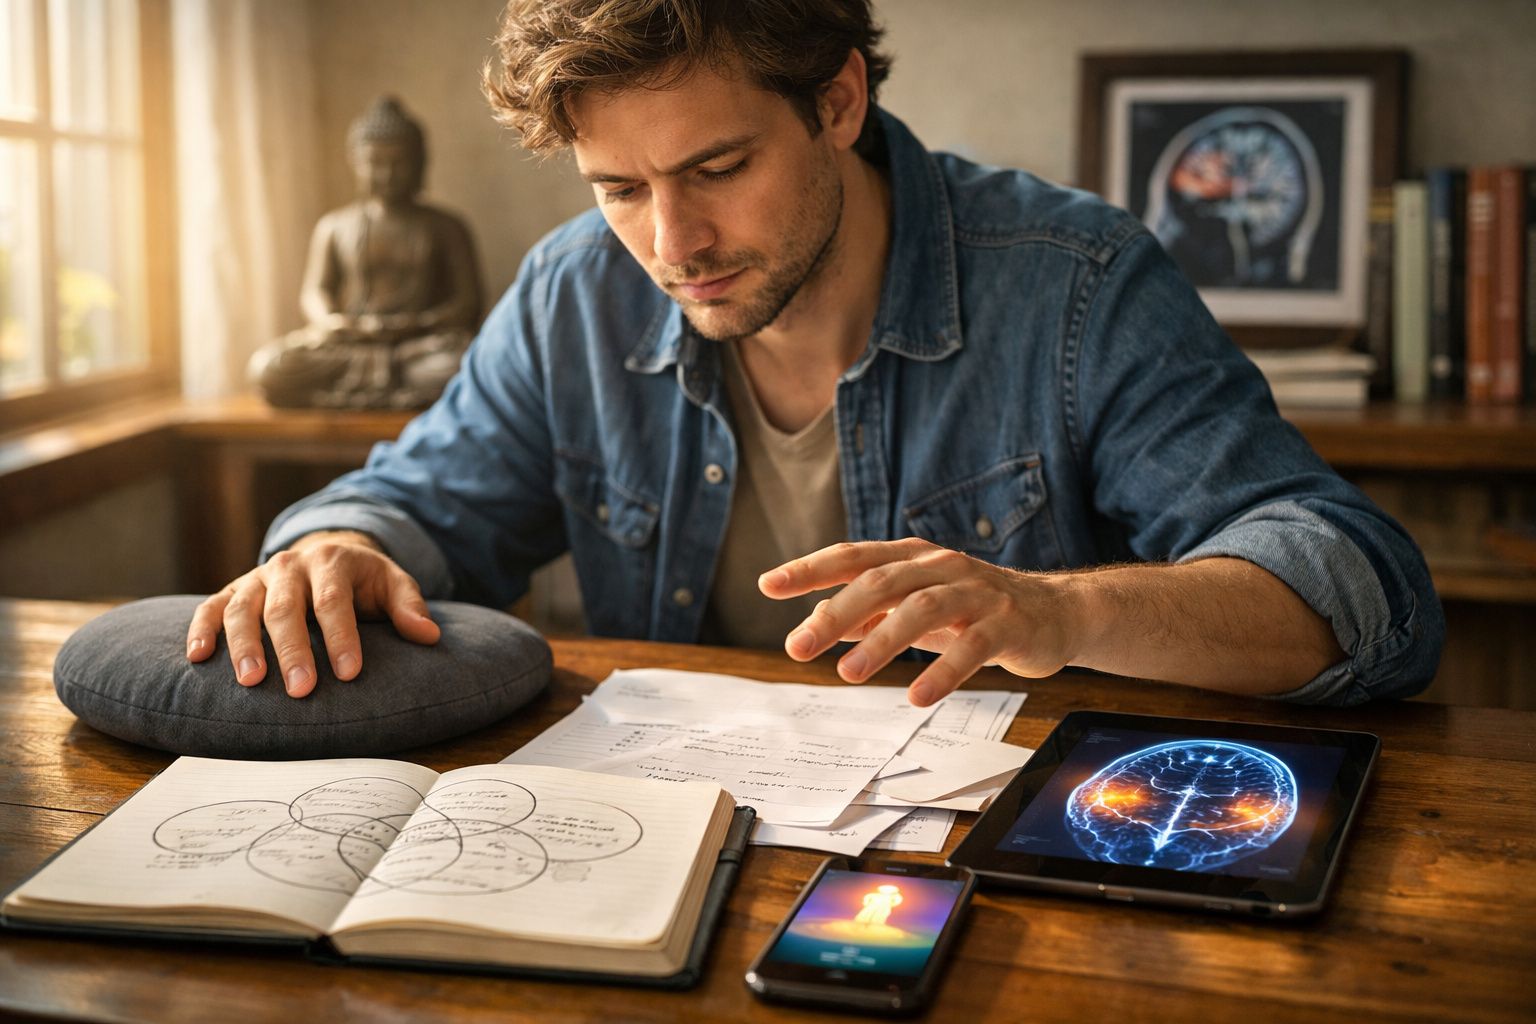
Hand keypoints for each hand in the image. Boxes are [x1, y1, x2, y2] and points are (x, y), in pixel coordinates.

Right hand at [185, 532, 440, 697]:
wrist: (326, 552)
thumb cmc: (363, 580)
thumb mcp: (392, 582)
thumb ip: (408, 606)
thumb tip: (429, 635)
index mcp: (331, 563)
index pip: (334, 602)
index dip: (342, 637)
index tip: (350, 673)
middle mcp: (289, 567)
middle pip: (286, 608)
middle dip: (293, 650)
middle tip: (301, 689)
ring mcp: (257, 578)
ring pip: (244, 608)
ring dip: (243, 645)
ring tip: (251, 681)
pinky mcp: (234, 590)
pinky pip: (211, 606)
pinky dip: (201, 629)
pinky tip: (197, 657)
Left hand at [758, 539, 1083, 706]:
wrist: (1056, 613)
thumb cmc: (975, 608)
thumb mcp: (916, 608)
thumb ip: (870, 616)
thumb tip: (815, 627)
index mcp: (913, 557)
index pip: (853, 557)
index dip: (810, 569)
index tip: (768, 585)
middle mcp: (941, 566)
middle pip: (881, 581)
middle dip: (835, 613)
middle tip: (798, 646)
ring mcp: (977, 592)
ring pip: (922, 609)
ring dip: (881, 641)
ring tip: (848, 674)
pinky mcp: (1007, 624)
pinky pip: (972, 646)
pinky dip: (943, 671)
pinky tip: (917, 697)